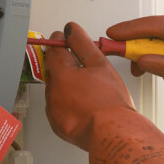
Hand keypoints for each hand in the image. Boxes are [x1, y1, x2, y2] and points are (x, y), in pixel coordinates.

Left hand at [44, 22, 136, 150]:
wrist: (112, 134)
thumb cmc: (109, 102)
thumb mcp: (100, 65)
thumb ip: (83, 44)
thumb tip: (71, 30)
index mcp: (61, 73)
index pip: (53, 50)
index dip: (61, 42)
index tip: (67, 41)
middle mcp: (52, 91)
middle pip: (55, 71)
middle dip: (67, 68)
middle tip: (86, 70)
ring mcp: (53, 110)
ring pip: (57, 91)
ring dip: (68, 88)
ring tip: (90, 92)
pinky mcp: (57, 125)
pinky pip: (59, 109)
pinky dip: (69, 106)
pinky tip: (86, 107)